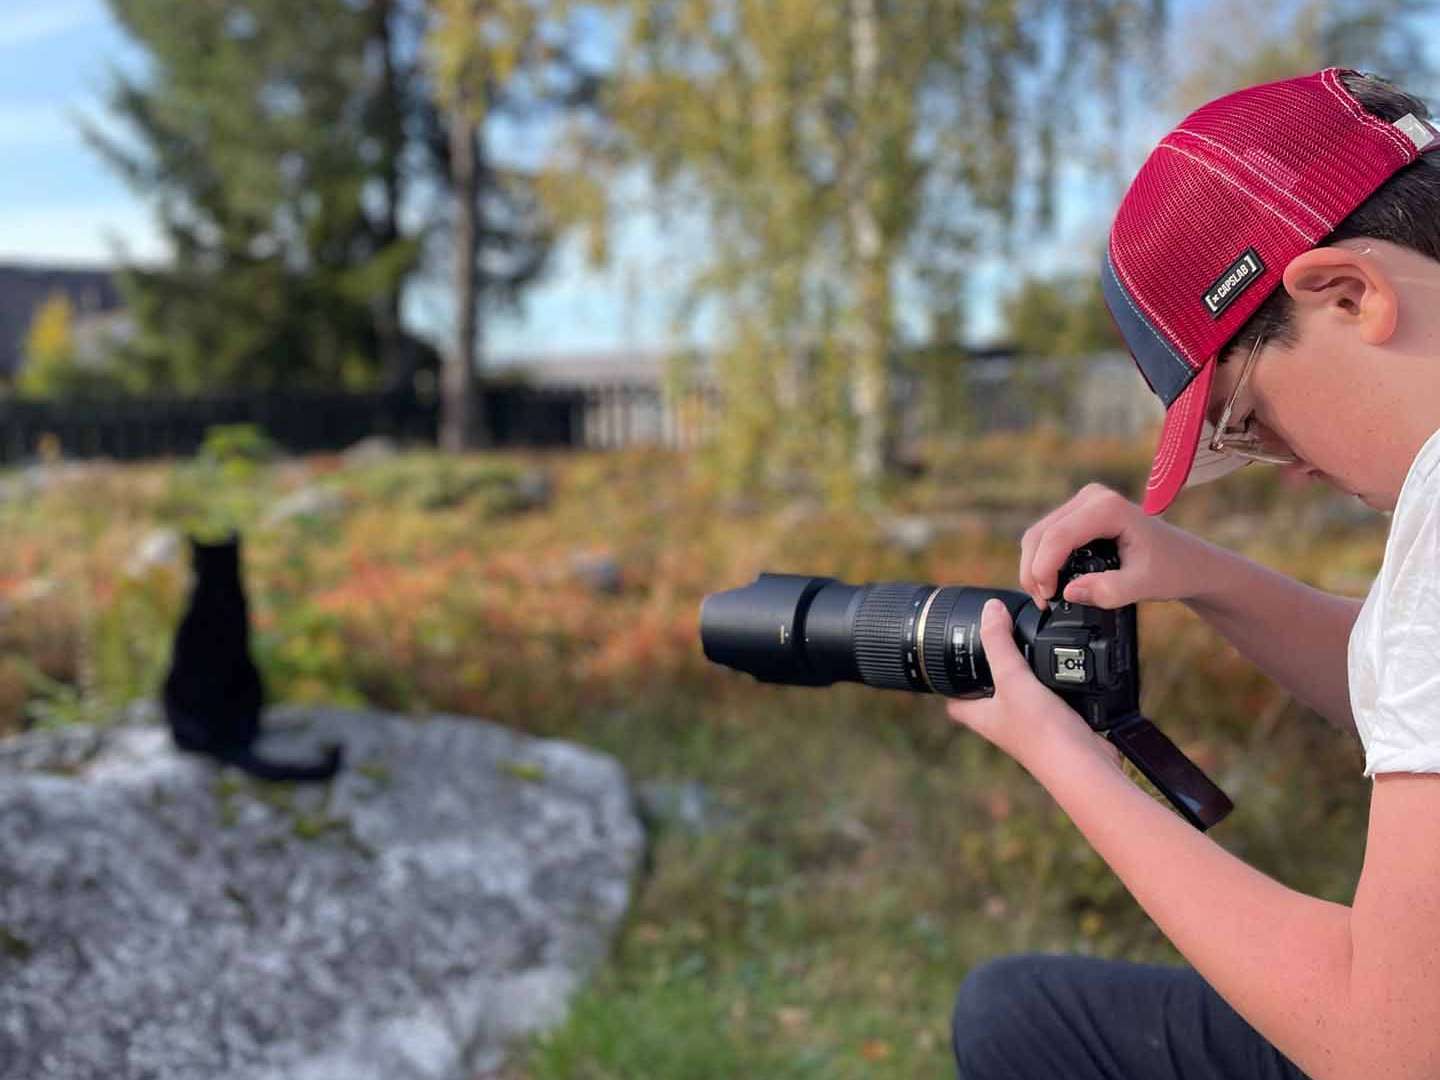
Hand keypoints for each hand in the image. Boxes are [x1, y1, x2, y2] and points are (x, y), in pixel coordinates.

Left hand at [945, 598, 1121, 773]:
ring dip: (1023, 676)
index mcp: (981, 716)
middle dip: (988, 673)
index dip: (948, 680)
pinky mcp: (1056, 724)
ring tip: (1025, 648)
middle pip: (985, 695)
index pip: (953, 700)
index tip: (950, 656)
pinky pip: (1048, 698)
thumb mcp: (1013, 678)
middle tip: (991, 644)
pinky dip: (1053, 682)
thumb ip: (999, 643)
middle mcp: (1002, 722)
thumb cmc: (1042, 733)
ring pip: (1019, 695)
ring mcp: (1030, 725)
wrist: (1084, 765)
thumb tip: (990, 610)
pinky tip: (1062, 667)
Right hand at [1017, 483, 1209, 610]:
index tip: (1048, 598)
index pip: (1058, 536)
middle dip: (1034, 571)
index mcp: (1108, 508)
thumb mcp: (1144, 586)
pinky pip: (1046, 537)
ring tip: (1047, 596)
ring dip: (1035, 567)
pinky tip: (1052, 582)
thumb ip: (1109, 591)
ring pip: (1038, 535)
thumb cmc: (1172, 569)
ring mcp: (1083, 503)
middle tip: (1045, 602)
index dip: (1044, 569)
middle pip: (1040, 534)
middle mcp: (1092, 498)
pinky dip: (1042, 562)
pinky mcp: (1078, 515)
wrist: (1187, 561)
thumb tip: (1069, 592)